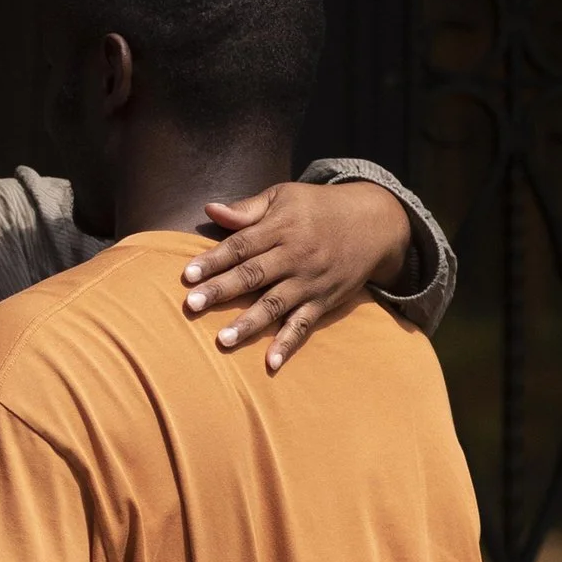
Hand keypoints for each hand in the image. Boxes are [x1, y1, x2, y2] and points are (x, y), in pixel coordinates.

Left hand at [182, 180, 413, 373]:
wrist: (374, 223)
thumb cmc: (318, 208)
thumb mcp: (285, 197)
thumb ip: (247, 209)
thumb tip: (210, 210)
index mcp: (281, 227)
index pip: (241, 245)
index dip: (213, 260)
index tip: (187, 274)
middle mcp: (295, 255)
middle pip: (253, 275)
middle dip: (222, 290)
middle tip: (192, 305)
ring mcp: (309, 282)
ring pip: (275, 304)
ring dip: (249, 323)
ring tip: (223, 340)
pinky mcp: (323, 302)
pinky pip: (303, 326)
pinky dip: (287, 345)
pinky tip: (271, 364)